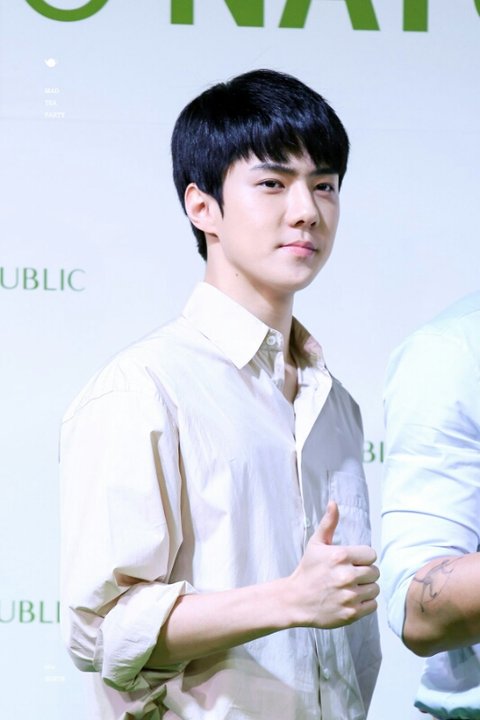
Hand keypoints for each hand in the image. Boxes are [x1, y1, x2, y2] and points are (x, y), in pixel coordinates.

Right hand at [288, 501, 379, 628]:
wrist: (295, 600)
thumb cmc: (308, 569)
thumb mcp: (316, 544)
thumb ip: (328, 523)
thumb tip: (334, 502)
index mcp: (340, 556)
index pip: (371, 555)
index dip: (363, 558)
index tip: (351, 562)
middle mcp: (346, 576)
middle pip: (375, 572)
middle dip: (365, 573)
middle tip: (350, 575)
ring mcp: (349, 596)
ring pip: (375, 589)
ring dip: (366, 588)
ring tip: (351, 587)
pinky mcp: (351, 613)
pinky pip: (373, 605)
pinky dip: (365, 603)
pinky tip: (351, 599)